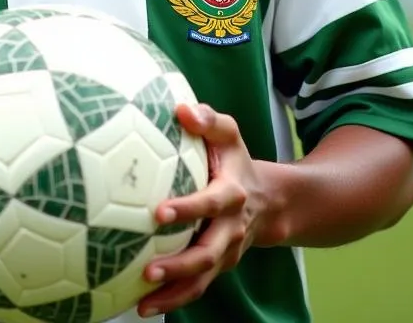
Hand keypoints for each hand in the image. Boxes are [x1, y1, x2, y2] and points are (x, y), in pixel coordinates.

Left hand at [137, 103, 270, 317]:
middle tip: (148, 266)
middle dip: (180, 263)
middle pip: (208, 251)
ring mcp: (227, 252)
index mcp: (233, 193)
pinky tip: (143, 306)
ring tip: (144, 297)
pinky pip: (197, 287)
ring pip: (203, 277)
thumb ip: (208, 120)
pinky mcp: (218, 266)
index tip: (159, 213)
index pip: (211, 203)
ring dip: (175, 290)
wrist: (268, 200)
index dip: (188, 209)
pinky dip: (173, 300)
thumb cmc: (234, 160)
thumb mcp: (229, 133)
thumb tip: (181, 110)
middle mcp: (232, 228)